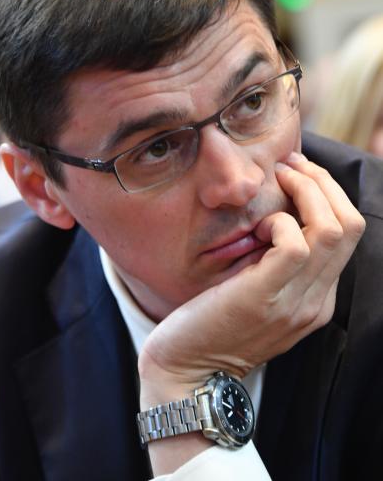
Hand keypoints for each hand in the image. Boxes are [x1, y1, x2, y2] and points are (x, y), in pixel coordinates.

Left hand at [138, 152, 364, 402]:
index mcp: (318, 298)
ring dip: (306, 191)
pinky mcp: (266, 297)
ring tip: (278, 179)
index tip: (297, 172)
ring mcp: (296, 302)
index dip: (327, 193)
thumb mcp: (257, 291)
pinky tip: (257, 226)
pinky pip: (294, 243)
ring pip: (331, 228)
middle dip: (322, 182)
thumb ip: (276, 262)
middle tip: (291, 164)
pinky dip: (279, 221)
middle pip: (350, 225)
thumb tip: (278, 210)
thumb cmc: (213, 324)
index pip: (348, 233)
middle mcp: (317, 301)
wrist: (187, 373)